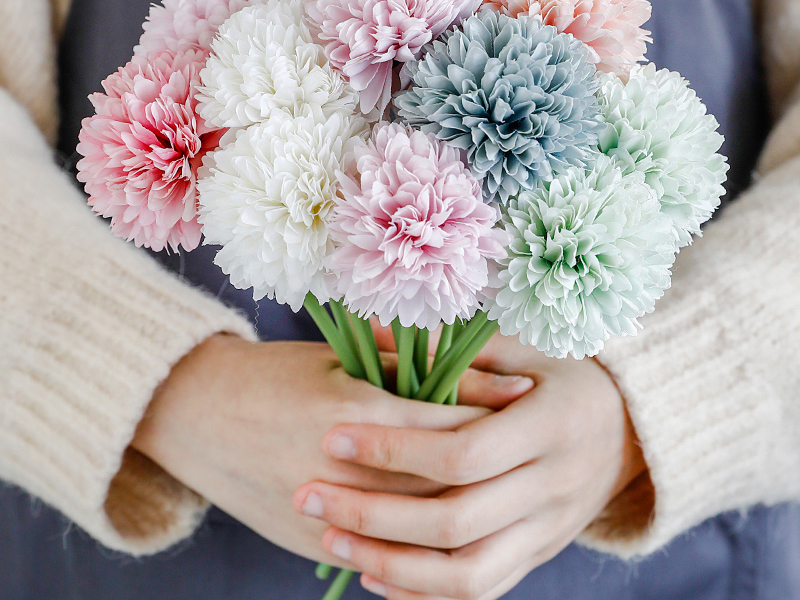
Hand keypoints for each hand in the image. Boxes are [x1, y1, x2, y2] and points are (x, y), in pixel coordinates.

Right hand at [131, 333, 530, 565]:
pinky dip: (424, 543)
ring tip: (504, 485)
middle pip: (441, 477)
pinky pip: (385, 553)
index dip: (491, 406)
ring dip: (465, 507)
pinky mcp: (313, 542)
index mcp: (353, 411)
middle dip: (492, 459)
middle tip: (532, 442)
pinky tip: (457, 526)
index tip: (530, 395)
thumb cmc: (273, 374)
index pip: (444, 419)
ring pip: (419, 524)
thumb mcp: (338, 360)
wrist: (197, 416)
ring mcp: (328, 513)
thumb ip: (403, 367)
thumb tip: (472, 371)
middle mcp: (345, 468)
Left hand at [293, 334, 648, 598]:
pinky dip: (424, 591)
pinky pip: (481, 590)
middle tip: (310, 493)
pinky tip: (374, 574)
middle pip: (456, 519)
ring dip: (392, 562)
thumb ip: (454, 345)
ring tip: (332, 537)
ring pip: (466, 571)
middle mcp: (553, 486)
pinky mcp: (538, 556)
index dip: (395, 448)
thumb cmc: (561, 375)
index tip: (333, 437)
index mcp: (550, 425)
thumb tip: (376, 331)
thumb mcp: (521, 347)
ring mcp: (549, 531)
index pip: (464, 452)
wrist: (628, 430)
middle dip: (374, 511)